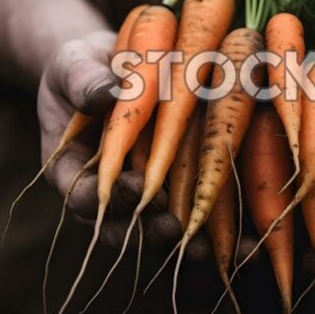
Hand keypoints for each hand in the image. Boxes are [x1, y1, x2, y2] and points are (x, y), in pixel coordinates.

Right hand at [0, 0, 198, 256]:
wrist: (112, 66)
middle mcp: (108, 192)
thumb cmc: (83, 67)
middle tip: (172, 227)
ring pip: (158, 228)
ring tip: (205, 248)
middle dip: (148, 231)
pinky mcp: (176, 187)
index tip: (134, 187)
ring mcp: (143, 194)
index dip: (106, 198)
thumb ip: (83, 81)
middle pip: (123, 226)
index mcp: (73, 170)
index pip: (82, 195)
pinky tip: (242, 240)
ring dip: (183, 239)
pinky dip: (215, 228)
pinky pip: (193, 212)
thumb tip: (105, 92)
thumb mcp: (75, 65)